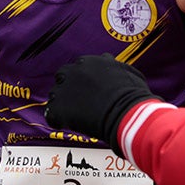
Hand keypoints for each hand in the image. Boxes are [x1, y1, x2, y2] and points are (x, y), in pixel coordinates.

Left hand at [45, 53, 159, 155]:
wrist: (126, 113)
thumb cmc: (132, 95)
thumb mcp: (126, 71)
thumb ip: (111, 64)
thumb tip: (108, 60)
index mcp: (87, 62)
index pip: (77, 68)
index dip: (81, 80)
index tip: (87, 90)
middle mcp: (72, 72)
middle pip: (62, 78)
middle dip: (68, 88)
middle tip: (78, 102)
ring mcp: (63, 90)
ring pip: (55, 96)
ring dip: (63, 104)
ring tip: (75, 116)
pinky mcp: (58, 110)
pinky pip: (51, 116)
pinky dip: (58, 121)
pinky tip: (69, 125)